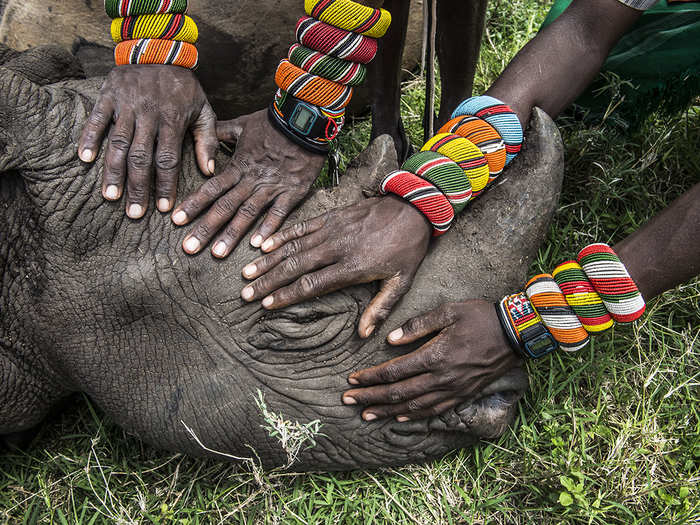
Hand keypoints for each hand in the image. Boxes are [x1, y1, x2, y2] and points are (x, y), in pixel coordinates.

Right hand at [78, 65, 217, 217]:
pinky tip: (85, 160)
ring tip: (111, 197)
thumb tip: (209, 171)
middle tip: (134, 214)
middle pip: (142, 157)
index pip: (168, 159)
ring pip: (118, 143)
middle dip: (138, 187)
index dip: (165, 185)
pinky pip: (97, 119)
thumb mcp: (203, 109)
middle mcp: (149, 114)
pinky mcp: (109, 94)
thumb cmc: (184, 86)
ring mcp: (126, 104)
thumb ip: (206, 140)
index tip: (163, 209)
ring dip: (113, 171)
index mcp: (173, 120)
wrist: (160, 48)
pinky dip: (89, 138)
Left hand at [172, 109, 324, 255]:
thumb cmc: (274, 122)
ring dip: (231, 234)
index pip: (211, 188)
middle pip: (224, 207)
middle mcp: (251, 180)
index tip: (176, 221)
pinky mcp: (293, 191)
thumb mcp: (243, 124)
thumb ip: (222, 132)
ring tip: (217, 254)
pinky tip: (259, 246)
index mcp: (238, 166)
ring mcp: (272, 187)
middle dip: (205, 228)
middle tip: (189, 248)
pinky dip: (269, 228)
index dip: (193, 205)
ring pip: (248, 214)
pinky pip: (280, 213)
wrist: (304, 119)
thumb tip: (205, 133)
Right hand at [240, 196, 431, 337]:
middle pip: (295, 266)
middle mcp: (336, 248)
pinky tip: (263, 244)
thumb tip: (364, 335)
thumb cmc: (407, 248)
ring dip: (268, 260)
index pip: (312, 284)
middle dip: (268, 281)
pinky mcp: (331, 216)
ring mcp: (331, 230)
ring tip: (247, 273)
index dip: (287, 295)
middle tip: (246, 293)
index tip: (267, 304)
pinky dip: (281, 235)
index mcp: (352, 266)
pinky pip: (301, 227)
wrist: (413, 208)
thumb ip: (380, 308)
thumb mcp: (401, 282)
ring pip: (293, 247)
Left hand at [342, 300, 520, 420]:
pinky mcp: (463, 394)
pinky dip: (414, 416)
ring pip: (413, 406)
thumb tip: (390, 340)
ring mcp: (453, 390)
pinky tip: (400, 417)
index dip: (371, 377)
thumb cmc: (481, 317)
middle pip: (398, 393)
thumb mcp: (449, 311)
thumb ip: (418, 326)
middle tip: (347, 401)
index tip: (352, 379)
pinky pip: (435, 411)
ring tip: (366, 415)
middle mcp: (442, 378)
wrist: (516, 334)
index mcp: (435, 356)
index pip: (394, 371)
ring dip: (387, 411)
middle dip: (370, 397)